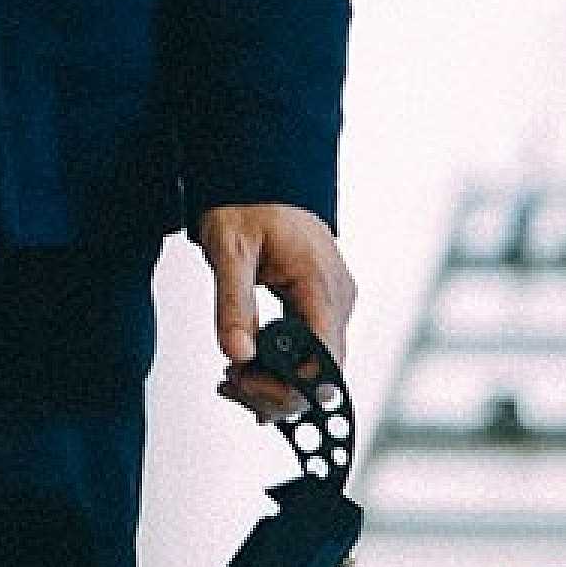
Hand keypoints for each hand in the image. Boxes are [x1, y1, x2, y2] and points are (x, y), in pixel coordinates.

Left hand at [195, 201, 356, 419]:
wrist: (259, 178)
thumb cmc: (247, 205)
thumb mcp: (229, 249)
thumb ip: (233, 303)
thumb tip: (237, 354)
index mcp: (320, 286)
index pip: (324, 358)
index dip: (290, 384)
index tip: (246, 381)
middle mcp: (336, 300)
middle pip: (322, 371)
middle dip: (275, 389)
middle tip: (229, 384)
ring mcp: (332, 304)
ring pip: (317, 366)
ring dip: (276, 382)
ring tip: (231, 380)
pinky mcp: (320, 306)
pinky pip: (310, 349)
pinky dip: (282, 366)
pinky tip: (249, 370)